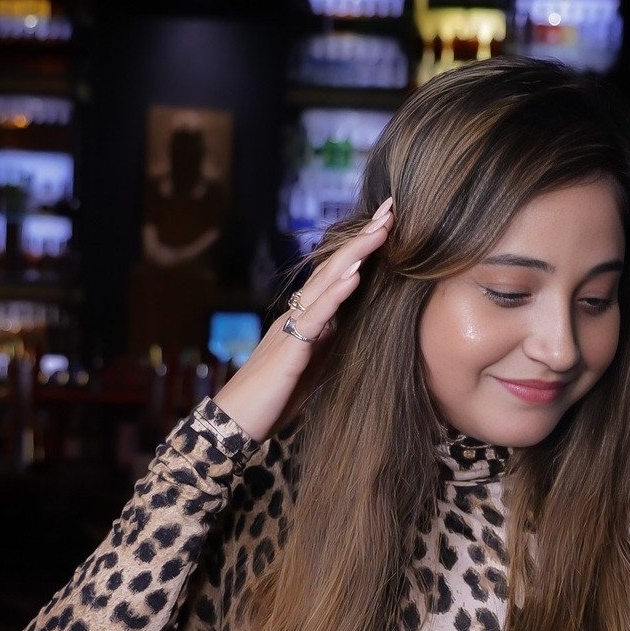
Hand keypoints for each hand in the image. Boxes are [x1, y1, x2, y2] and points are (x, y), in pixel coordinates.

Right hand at [212, 196, 394, 442]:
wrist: (237, 422)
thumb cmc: (274, 398)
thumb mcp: (314, 366)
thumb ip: (331, 342)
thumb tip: (354, 326)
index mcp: (306, 318)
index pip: (338, 275)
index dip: (363, 250)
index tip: (390, 225)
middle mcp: (297, 313)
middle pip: (334, 267)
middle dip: (364, 238)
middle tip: (392, 208)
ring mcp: (292, 327)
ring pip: (326, 282)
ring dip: (356, 254)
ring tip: (381, 229)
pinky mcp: (290, 348)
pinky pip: (316, 316)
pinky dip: (336, 293)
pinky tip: (356, 274)